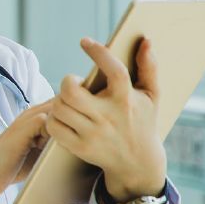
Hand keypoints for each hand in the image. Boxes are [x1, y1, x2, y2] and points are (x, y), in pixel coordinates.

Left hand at [45, 37, 166, 202]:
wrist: (138, 163)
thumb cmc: (142, 121)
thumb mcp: (151, 96)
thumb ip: (149, 67)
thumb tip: (145, 41)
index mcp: (126, 100)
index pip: (115, 71)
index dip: (99, 53)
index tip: (85, 41)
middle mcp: (109, 117)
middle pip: (71, 92)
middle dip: (67, 81)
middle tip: (73, 83)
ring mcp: (93, 134)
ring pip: (59, 108)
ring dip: (59, 100)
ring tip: (69, 100)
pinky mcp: (80, 147)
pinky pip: (54, 127)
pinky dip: (53, 118)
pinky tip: (63, 117)